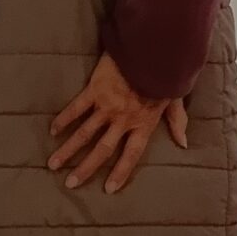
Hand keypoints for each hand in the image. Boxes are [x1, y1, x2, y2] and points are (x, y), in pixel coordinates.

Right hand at [50, 53, 189, 193]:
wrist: (152, 47)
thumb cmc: (165, 72)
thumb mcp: (175, 98)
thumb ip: (177, 121)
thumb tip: (183, 142)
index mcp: (143, 124)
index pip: (131, 155)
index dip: (120, 173)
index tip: (108, 189)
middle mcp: (123, 120)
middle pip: (102, 150)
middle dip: (86, 169)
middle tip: (70, 184)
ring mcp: (107, 106)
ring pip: (84, 133)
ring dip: (68, 150)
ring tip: (53, 164)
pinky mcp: (95, 90)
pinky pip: (76, 108)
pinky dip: (64, 120)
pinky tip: (53, 131)